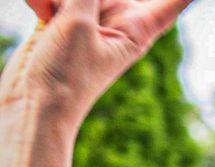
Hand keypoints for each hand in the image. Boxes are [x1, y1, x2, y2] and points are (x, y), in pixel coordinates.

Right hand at [0, 0, 197, 126]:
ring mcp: (91, 18)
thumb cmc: (66, 75)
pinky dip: (43, 0)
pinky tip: (39, 14)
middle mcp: (119, 20)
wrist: (34, 102)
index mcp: (139, 28)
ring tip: (50, 17)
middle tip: (77, 9)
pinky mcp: (64, 17)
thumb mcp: (78, 24)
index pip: (173, 4)